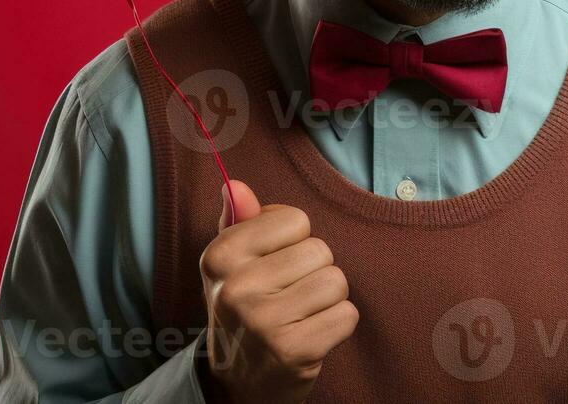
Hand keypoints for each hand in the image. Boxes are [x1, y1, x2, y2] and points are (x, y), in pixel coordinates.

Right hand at [196, 180, 357, 402]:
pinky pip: (347, 315)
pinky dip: (338, 324)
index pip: (293, 219)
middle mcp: (238, 288)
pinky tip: (313, 334)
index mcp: (221, 257)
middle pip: (319, 250)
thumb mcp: (230, 266)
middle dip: (313, 271)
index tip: (274, 265)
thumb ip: (238, 222)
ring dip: (328, 298)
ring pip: (336, 281)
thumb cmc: (243, 309)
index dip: (293, 241)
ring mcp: (265, 322)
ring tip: (302, 314)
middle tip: (289, 296)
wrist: (238, 382)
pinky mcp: (295, 351)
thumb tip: (235, 185)